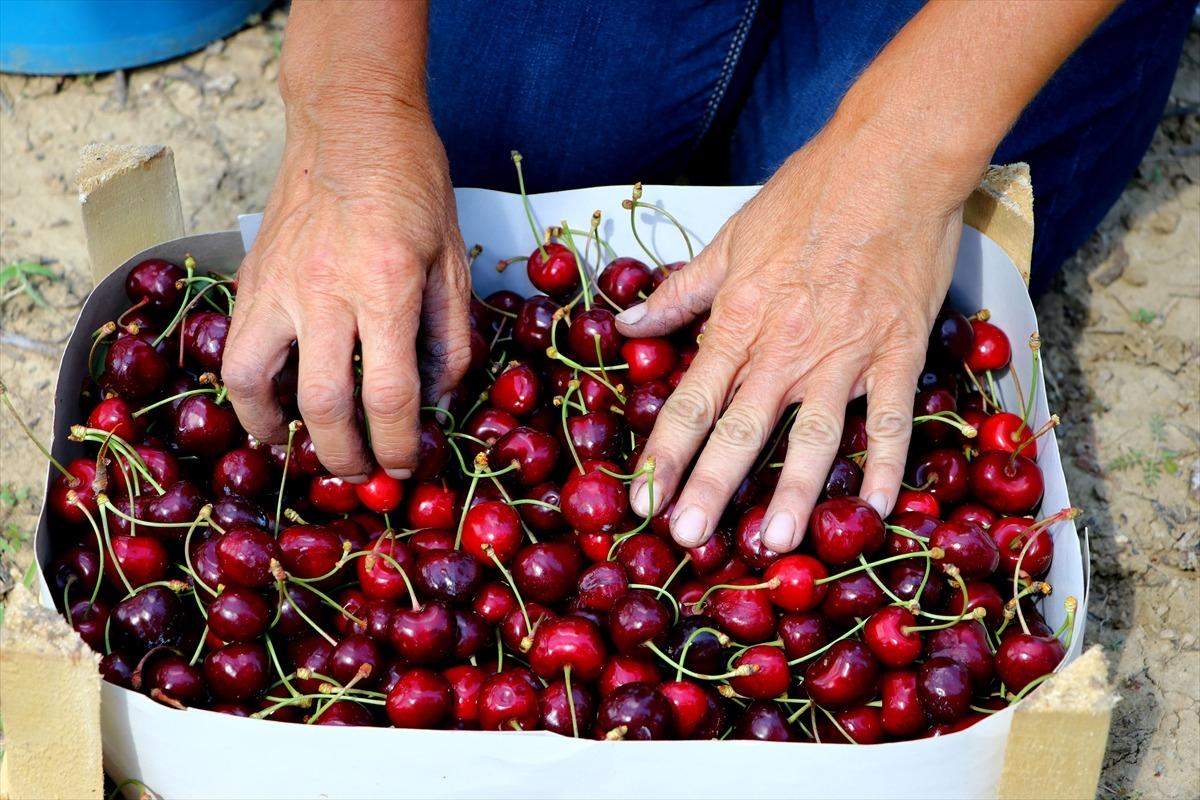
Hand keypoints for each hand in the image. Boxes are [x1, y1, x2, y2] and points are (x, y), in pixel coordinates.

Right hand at [223, 108, 471, 480]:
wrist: (351, 124)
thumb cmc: (413, 186)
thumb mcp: (452, 260)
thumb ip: (448, 337)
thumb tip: (440, 402)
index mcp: (385, 287)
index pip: (389, 393)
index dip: (398, 444)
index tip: (405, 465)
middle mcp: (325, 292)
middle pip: (324, 403)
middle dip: (344, 455)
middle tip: (360, 475)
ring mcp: (278, 285)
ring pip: (254, 380)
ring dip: (273, 428)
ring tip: (296, 448)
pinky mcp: (251, 277)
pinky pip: (238, 346)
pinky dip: (247, 388)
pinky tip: (266, 404)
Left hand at [616, 121, 973, 551]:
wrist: (889, 162)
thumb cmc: (807, 196)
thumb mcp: (730, 240)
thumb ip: (680, 291)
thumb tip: (627, 323)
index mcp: (738, 322)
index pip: (689, 402)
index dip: (662, 455)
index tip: (642, 500)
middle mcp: (784, 349)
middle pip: (740, 431)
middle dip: (710, 489)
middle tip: (688, 540)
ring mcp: (844, 355)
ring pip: (814, 437)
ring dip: (793, 493)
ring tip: (776, 543)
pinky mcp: (898, 352)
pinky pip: (891, 419)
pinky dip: (888, 465)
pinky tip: (881, 510)